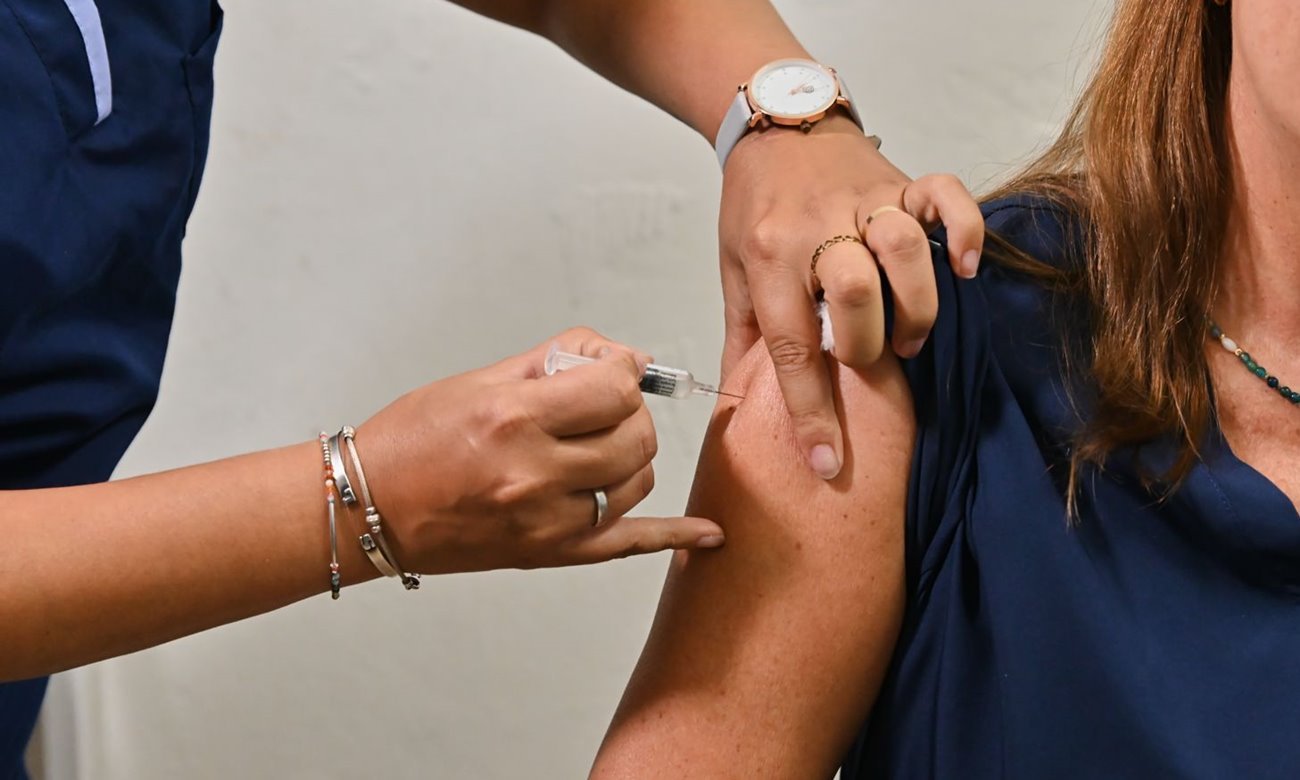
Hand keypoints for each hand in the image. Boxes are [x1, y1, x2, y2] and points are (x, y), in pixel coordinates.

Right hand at [354, 328, 724, 573]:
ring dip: (630, 455)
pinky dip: (675, 538)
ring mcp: (547, 521)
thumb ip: (556, 362)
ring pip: (638, 480)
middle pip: (635, 435)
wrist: (369, 509)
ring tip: (596, 444)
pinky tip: (707, 534)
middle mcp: (535, 474)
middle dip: (627, 412)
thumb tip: (616, 355)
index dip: (621, 372)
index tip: (610, 370)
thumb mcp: (479, 379)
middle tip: (598, 405)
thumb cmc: (412, 441)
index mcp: (515, 419)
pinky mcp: (551, 554)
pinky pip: (629, 545)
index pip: (616, 389)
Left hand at [718, 115, 984, 478]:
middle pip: (853, 293)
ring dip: (914, 306)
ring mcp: (864, 199)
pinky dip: (963, 231)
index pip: (792, 345)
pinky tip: (962, 269)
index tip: (828, 463)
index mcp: (768, 257)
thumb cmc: (754, 209)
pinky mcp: (902, 179)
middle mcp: (816, 226)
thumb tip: (735, 414)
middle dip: (867, 348)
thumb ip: (744, 339)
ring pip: (901, 249)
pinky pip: (945, 196)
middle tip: (870, 365)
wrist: (776, 125)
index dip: (811, 412)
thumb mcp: (735, 273)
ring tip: (909, 338)